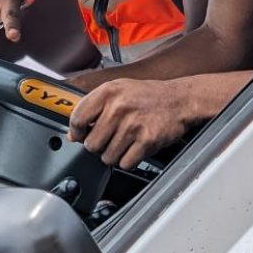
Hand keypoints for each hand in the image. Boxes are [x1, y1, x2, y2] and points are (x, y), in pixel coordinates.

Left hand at [67, 78, 198, 170]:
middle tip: (109, 138)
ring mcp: (133, 125)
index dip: (76, 131)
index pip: (77, 118)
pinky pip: (125, 163)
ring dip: (114, 154)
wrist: (179, 99)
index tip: (80, 135)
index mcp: (108, 92)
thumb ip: (94, 107)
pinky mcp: (146, 141)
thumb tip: (73, 134)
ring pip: (107, 157)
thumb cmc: (147, 95)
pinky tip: (135, 147)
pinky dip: (128, 160)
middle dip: (98, 146)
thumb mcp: (118, 90)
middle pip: (91, 144)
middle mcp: (119, 107)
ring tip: (125, 141)